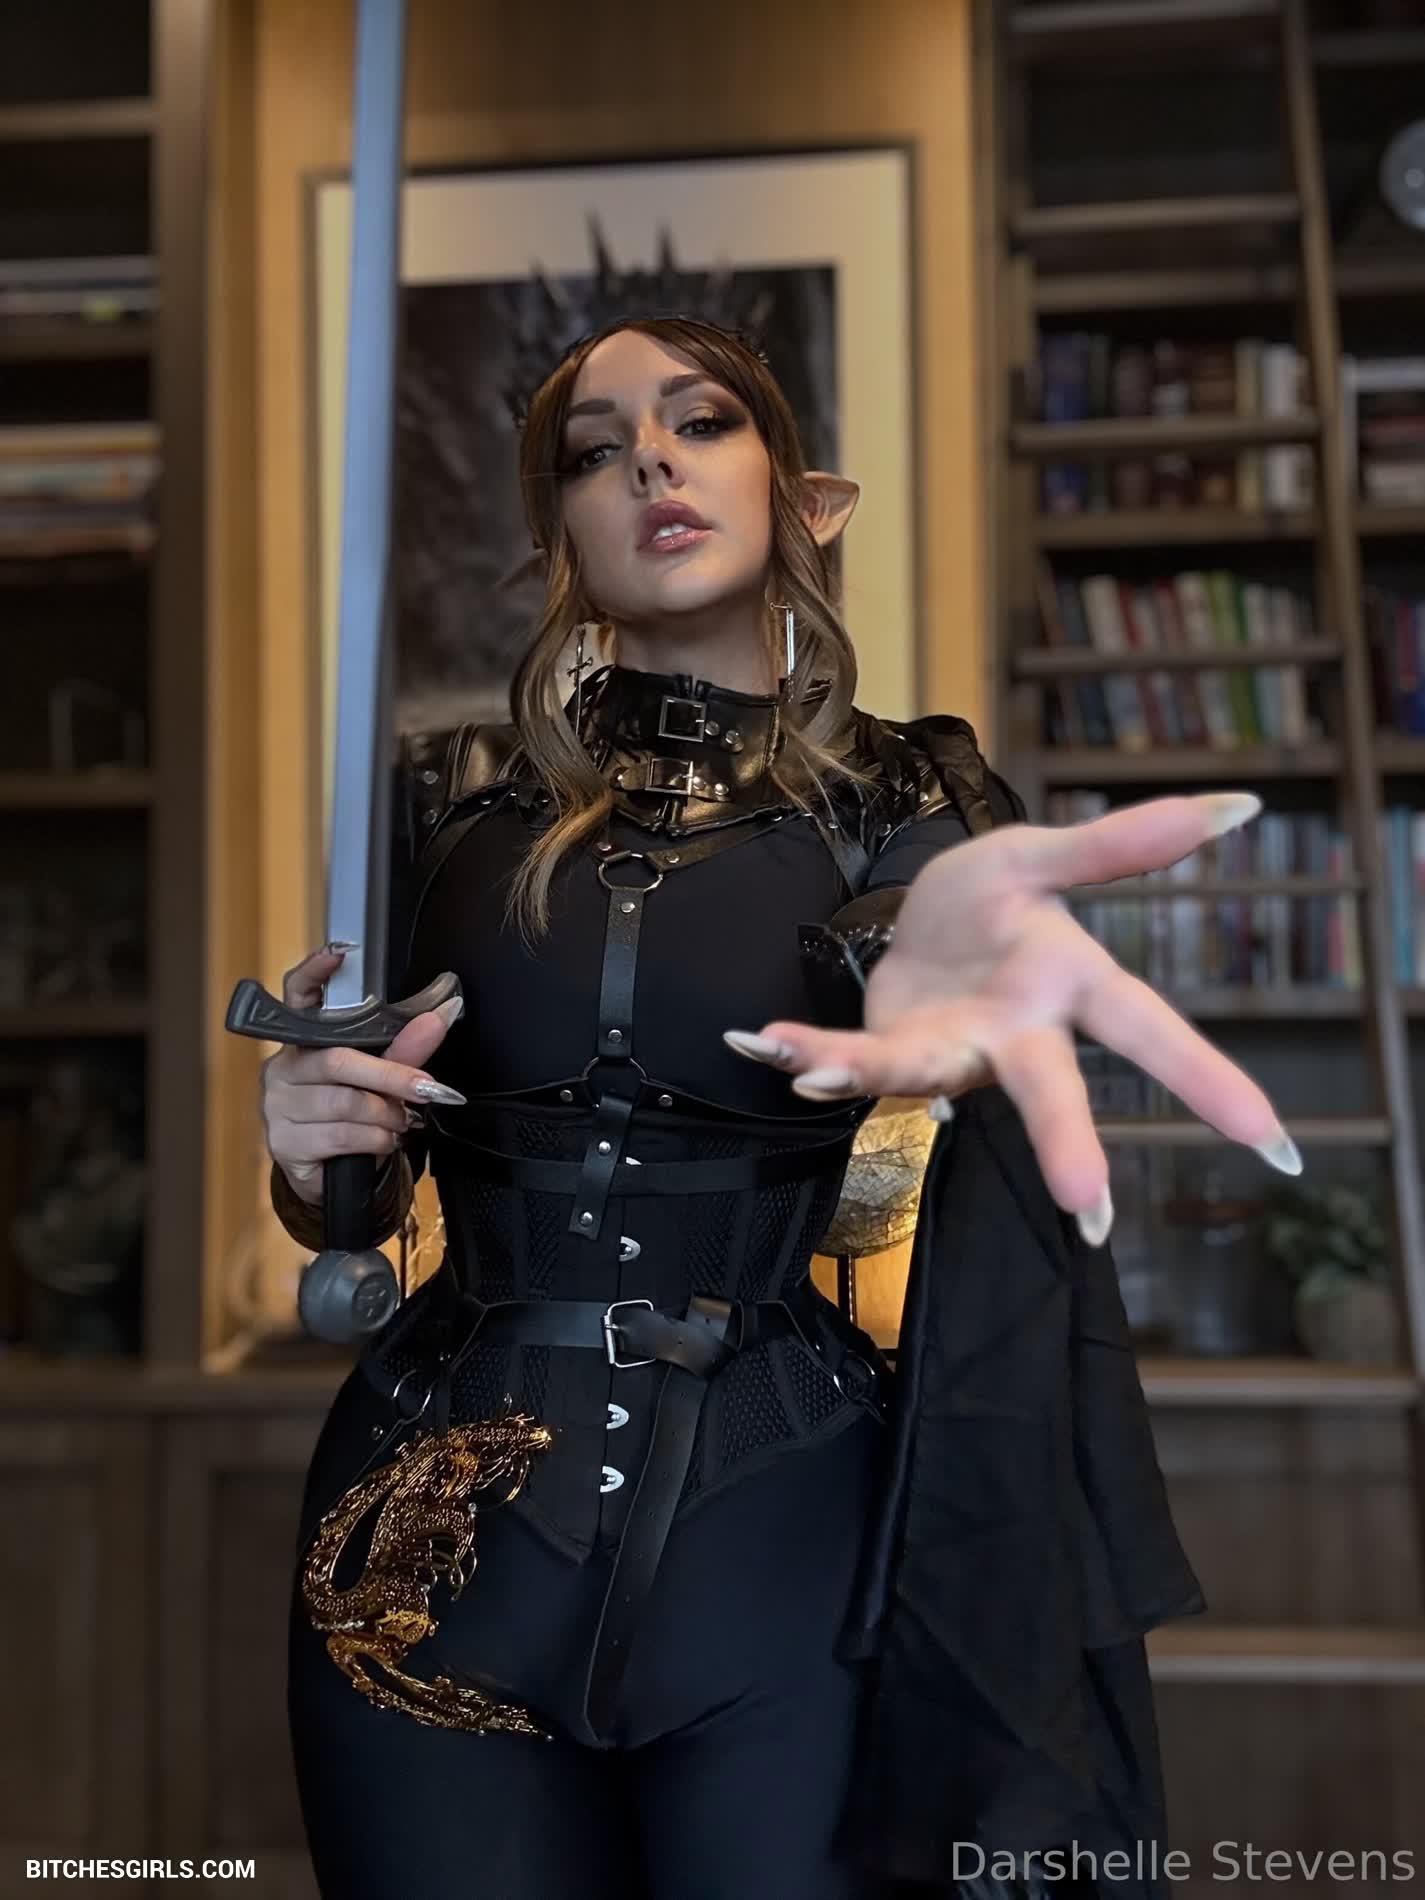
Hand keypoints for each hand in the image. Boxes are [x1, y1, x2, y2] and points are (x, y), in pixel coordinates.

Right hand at [260, 944, 466, 1206]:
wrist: (332, 1175)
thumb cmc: (353, 1115)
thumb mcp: (382, 1079)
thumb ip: (405, 1047)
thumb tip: (441, 1015)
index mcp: (304, 1040)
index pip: (299, 995)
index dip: (315, 972)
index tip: (340, 952)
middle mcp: (283, 1068)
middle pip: (338, 1060)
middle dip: (390, 1076)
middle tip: (426, 1088)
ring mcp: (278, 1107)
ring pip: (344, 1103)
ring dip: (386, 1116)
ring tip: (401, 1121)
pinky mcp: (284, 1143)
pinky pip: (340, 1136)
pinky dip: (374, 1140)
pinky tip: (382, 1140)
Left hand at [724, 791, 1301, 1249]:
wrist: (917, 917)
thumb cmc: (993, 899)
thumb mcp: (1045, 857)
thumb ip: (1123, 843)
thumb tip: (1232, 803)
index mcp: (1067, 984)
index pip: (1148, 1029)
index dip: (1208, 1082)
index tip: (1271, 1145)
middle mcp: (1016, 1035)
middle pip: (1050, 1091)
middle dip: (1066, 1146)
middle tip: (1092, 1217)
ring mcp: (952, 1052)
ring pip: (922, 1077)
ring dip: (871, 1075)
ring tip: (820, 1070)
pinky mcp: (889, 1049)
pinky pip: (848, 1055)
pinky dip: (803, 1049)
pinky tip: (761, 1042)